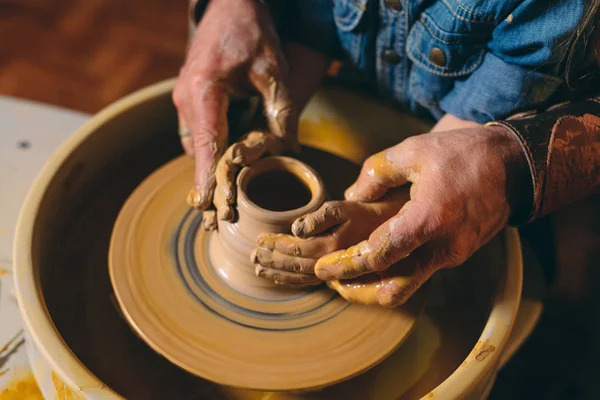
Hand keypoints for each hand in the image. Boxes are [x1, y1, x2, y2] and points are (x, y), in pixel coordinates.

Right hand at [173, 0, 295, 217]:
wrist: (229, 2)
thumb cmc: (250, 30)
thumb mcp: (272, 68)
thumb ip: (280, 110)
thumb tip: (290, 151)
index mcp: (204, 90)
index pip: (206, 145)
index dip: (208, 180)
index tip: (210, 208)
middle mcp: (187, 98)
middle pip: (197, 151)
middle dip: (209, 184)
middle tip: (220, 217)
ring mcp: (184, 97)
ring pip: (196, 144)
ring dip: (209, 168)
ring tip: (225, 198)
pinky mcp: (190, 96)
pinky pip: (197, 132)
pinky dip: (210, 150)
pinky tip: (228, 165)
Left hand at [251, 190, 409, 286]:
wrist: (392, 228)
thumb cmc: (366, 213)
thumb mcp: (344, 207)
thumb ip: (320, 217)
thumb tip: (296, 228)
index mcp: (331, 246)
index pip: (296, 249)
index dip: (276, 244)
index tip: (259, 239)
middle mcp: (331, 263)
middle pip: (294, 265)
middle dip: (271, 260)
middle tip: (252, 256)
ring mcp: (334, 271)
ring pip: (299, 276)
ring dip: (277, 273)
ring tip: (258, 269)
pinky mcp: (336, 272)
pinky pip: (309, 280)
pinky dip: (291, 280)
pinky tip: (278, 277)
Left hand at [314, 125, 528, 306]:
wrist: (515, 167)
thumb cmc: (464, 155)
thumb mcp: (414, 151)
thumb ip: (376, 173)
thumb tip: (351, 195)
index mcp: (429, 219)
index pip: (379, 255)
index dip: (347, 264)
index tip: (323, 267)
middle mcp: (443, 246)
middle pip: (392, 286)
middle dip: (356, 287)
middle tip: (329, 279)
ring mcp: (454, 255)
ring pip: (407, 285)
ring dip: (375, 284)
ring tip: (347, 274)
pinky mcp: (459, 255)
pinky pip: (421, 272)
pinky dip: (396, 272)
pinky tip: (378, 258)